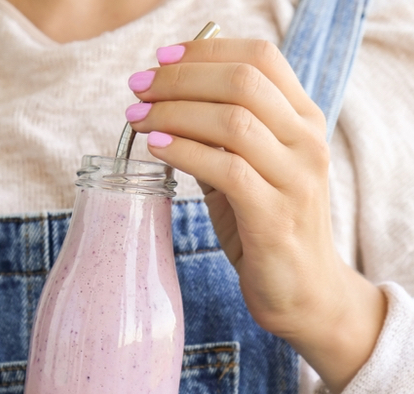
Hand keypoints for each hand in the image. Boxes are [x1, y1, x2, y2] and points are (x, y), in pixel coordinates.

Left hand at [126, 39, 385, 393]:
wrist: (304, 292)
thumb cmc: (268, 230)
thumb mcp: (250, 174)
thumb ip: (221, 141)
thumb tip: (168, 110)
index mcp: (303, 121)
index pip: (260, 58)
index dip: (206, 51)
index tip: (161, 59)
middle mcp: (306, 142)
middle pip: (242, 82)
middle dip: (180, 80)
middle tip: (137, 89)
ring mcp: (295, 178)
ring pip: (233, 121)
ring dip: (175, 113)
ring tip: (137, 117)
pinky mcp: (274, 216)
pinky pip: (225, 169)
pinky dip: (185, 152)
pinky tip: (156, 149)